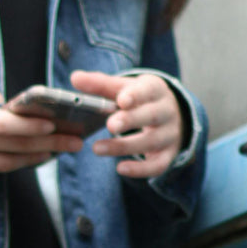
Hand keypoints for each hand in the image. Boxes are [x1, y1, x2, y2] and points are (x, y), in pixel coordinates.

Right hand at [0, 67, 83, 182]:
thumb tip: (2, 100)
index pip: (4, 125)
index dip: (31, 127)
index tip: (54, 124)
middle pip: (13, 147)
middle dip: (48, 145)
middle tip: (75, 142)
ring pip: (6, 163)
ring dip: (36, 158)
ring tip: (60, 150)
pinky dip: (15, 165)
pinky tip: (33, 157)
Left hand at [69, 70, 183, 178]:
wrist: (171, 114)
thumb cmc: (140, 98)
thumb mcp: (124, 87)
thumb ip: (100, 84)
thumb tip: (75, 78)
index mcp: (155, 90)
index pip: (147, 91)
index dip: (136, 96)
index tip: (121, 100)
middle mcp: (166, 111)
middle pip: (151, 115)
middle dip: (130, 120)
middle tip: (110, 125)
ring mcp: (169, 134)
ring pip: (150, 141)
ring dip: (124, 146)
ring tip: (97, 148)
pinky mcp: (168, 154)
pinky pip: (158, 165)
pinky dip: (140, 169)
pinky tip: (120, 169)